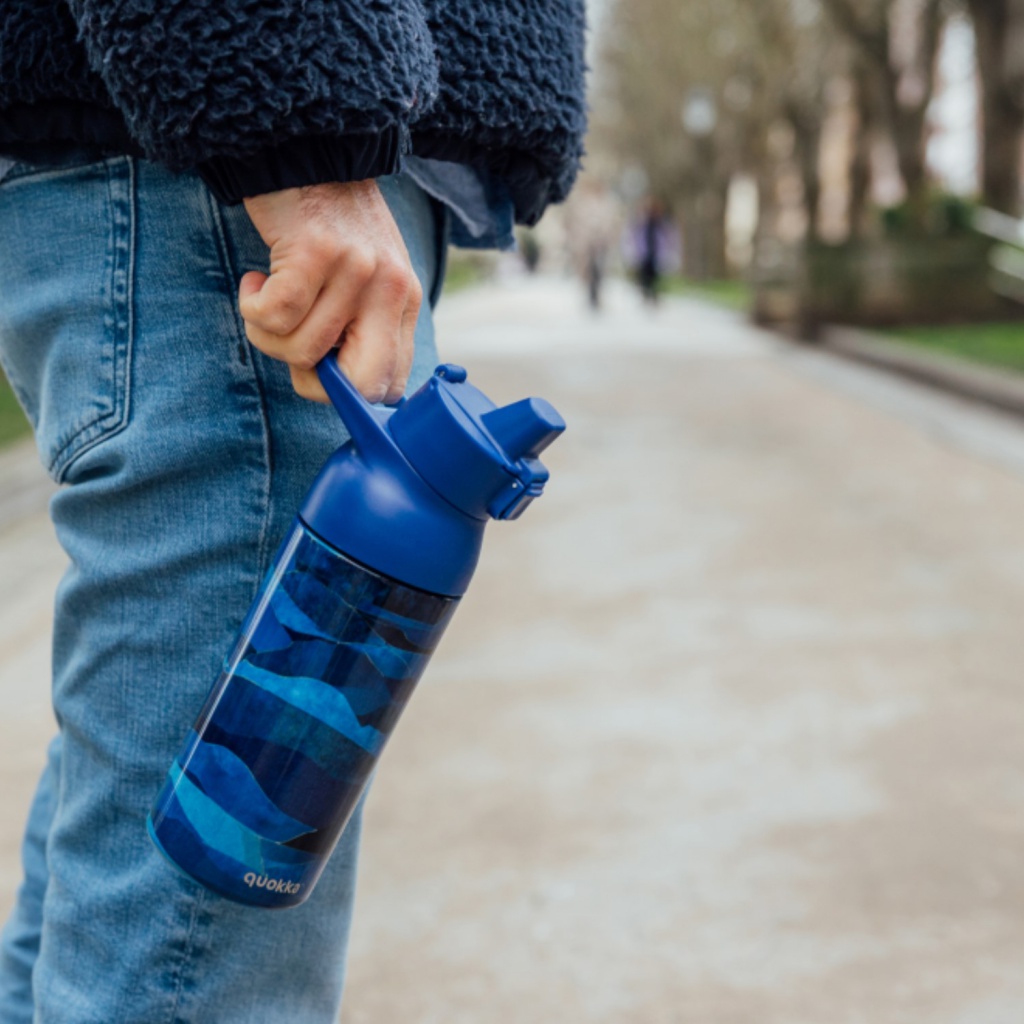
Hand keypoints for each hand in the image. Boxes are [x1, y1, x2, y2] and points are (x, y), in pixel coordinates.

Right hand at [238, 180, 421, 403]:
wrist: (303, 147)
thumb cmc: (325, 224)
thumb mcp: (363, 277)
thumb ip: (360, 327)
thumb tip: (330, 386)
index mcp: (404, 302)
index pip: (390, 386)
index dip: (346, 392)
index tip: (317, 365)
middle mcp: (389, 290)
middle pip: (361, 384)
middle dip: (314, 382)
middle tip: (289, 345)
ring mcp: (356, 271)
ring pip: (304, 350)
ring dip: (267, 335)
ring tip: (264, 297)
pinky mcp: (315, 252)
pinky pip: (274, 316)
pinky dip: (252, 309)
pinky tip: (253, 282)